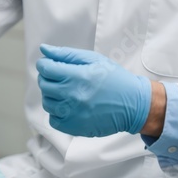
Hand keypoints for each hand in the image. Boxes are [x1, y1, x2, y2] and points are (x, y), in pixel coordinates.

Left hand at [36, 44, 151, 136]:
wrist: (133, 105)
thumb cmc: (115, 80)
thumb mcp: (93, 60)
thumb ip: (66, 54)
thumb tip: (45, 49)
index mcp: (77, 76)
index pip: (45, 69)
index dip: (45, 64)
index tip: (50, 65)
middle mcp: (72, 96)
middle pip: (44, 85)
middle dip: (48, 78)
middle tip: (61, 77)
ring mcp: (72, 113)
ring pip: (47, 102)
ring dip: (52, 95)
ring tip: (66, 92)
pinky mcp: (74, 127)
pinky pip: (53, 120)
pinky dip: (57, 113)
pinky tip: (69, 106)